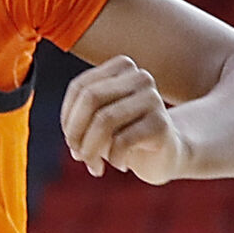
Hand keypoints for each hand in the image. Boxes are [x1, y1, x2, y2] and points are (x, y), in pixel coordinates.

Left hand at [60, 55, 184, 183]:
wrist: (166, 154)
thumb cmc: (124, 135)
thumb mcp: (96, 122)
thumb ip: (79, 120)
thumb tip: (72, 137)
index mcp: (122, 68)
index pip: (80, 87)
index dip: (67, 116)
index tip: (70, 139)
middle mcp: (140, 77)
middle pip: (90, 97)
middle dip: (75, 131)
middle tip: (77, 154)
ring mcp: (153, 98)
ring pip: (104, 119)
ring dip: (90, 149)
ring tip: (93, 165)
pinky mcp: (161, 123)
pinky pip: (122, 140)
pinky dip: (113, 157)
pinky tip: (119, 164)